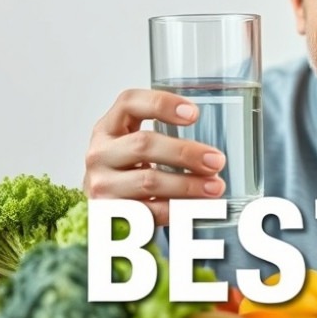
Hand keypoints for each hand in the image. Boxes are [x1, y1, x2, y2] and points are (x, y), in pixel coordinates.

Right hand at [83, 89, 225, 224]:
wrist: (102, 212)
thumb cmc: (127, 172)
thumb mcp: (135, 146)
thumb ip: (164, 136)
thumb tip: (213, 149)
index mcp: (108, 128)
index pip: (129, 103)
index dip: (162, 103)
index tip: (194, 113)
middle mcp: (100, 153)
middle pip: (144, 144)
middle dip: (186, 152)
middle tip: (216, 160)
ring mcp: (101, 185)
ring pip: (149, 180)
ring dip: (188, 184)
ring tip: (215, 186)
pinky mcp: (109, 214)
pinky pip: (149, 211)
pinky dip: (178, 210)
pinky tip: (197, 207)